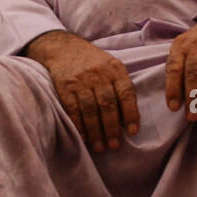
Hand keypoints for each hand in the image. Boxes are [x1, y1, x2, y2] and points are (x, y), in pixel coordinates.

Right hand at [26, 31, 139, 152]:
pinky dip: (79, 125)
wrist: (64, 48)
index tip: (132, 132)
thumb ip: (121, 89)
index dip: (130, 114)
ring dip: (95, 131)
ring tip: (100, 147)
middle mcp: (98, 74)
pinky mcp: (64, 87)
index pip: (126, 93)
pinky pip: (73, 109)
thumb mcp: (112, 68)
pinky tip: (83, 138)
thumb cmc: (93, 63)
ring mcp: (80, 80)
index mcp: (115, 69)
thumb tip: (129, 120)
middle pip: (107, 104)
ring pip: (90, 109)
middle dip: (112, 128)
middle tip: (114, 146)